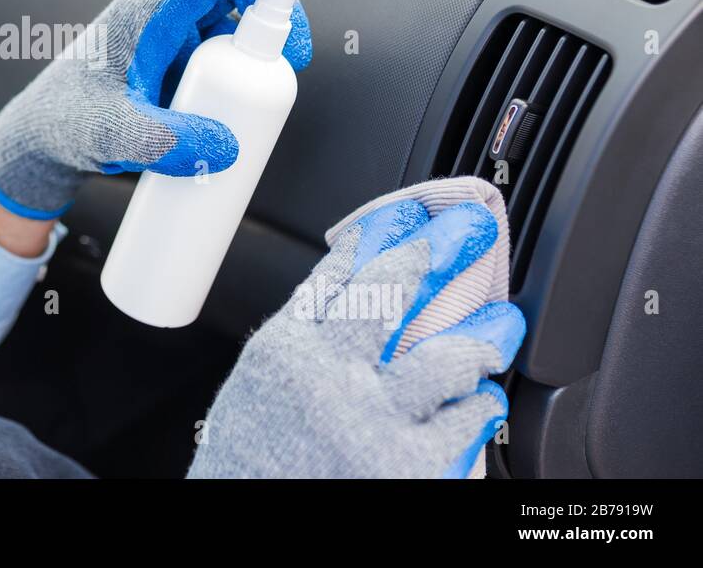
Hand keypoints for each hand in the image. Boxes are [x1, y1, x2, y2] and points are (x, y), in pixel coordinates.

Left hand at [0, 0, 312, 218]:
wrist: (43, 138)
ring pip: (233, 25)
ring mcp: (171, 38)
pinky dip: (245, 72)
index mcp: (145, 13)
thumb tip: (227, 147)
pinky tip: (248, 107)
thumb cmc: (66, 124)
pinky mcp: (177, 62)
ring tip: (269, 96)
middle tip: (295, 61)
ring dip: (262, 49)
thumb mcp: (110, 135)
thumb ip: (163, 142)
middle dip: (275, 14)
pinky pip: (223, 54)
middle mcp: (162, 16)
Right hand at [188, 177, 524, 478]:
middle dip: (434, 251)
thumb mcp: (256, 391)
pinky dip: (480, 404)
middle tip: (466, 229)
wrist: (246, 532)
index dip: (379, 237)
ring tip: (502, 324)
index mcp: (284, 351)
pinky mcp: (409, 467)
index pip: (336, 274)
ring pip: (443, 356)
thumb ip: (298, 348)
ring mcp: (372, 421)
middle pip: (391, 292)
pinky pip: (464, 422)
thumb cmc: (246, 468)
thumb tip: (343, 305)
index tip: (406, 215)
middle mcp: (329, 376)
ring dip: (480, 335)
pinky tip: (485, 398)